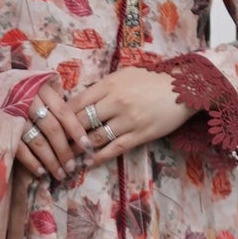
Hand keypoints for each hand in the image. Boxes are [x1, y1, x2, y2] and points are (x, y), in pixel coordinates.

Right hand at [14, 81, 95, 181]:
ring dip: (51, 161)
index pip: (64, 112)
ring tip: (60, 174)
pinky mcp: (2, 129)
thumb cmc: (18, 89)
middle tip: (73, 168)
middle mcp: (27, 100)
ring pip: (38, 141)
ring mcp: (13, 115)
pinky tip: (42, 173)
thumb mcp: (36, 85)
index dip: (77, 130)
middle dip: (65, 151)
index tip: (87, 147)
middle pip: (52, 129)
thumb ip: (54, 98)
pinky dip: (32, 163)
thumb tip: (79, 118)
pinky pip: (20, 149)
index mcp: (40, 87)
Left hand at [65, 67, 195, 165]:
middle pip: (82, 122)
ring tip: (67, 158)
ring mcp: (128, 119)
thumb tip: (81, 100)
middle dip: (66, 136)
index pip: (77, 102)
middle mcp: (116, 101)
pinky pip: (114, 149)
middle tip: (53, 146)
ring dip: (79, 150)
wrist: (185, 87)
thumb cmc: (153, 79)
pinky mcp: (140, 134)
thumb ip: (103, 87)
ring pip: (96, 138)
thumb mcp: (124, 74)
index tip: (52, 126)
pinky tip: (88, 163)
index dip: (61, 116)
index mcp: (109, 84)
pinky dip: (98, 157)